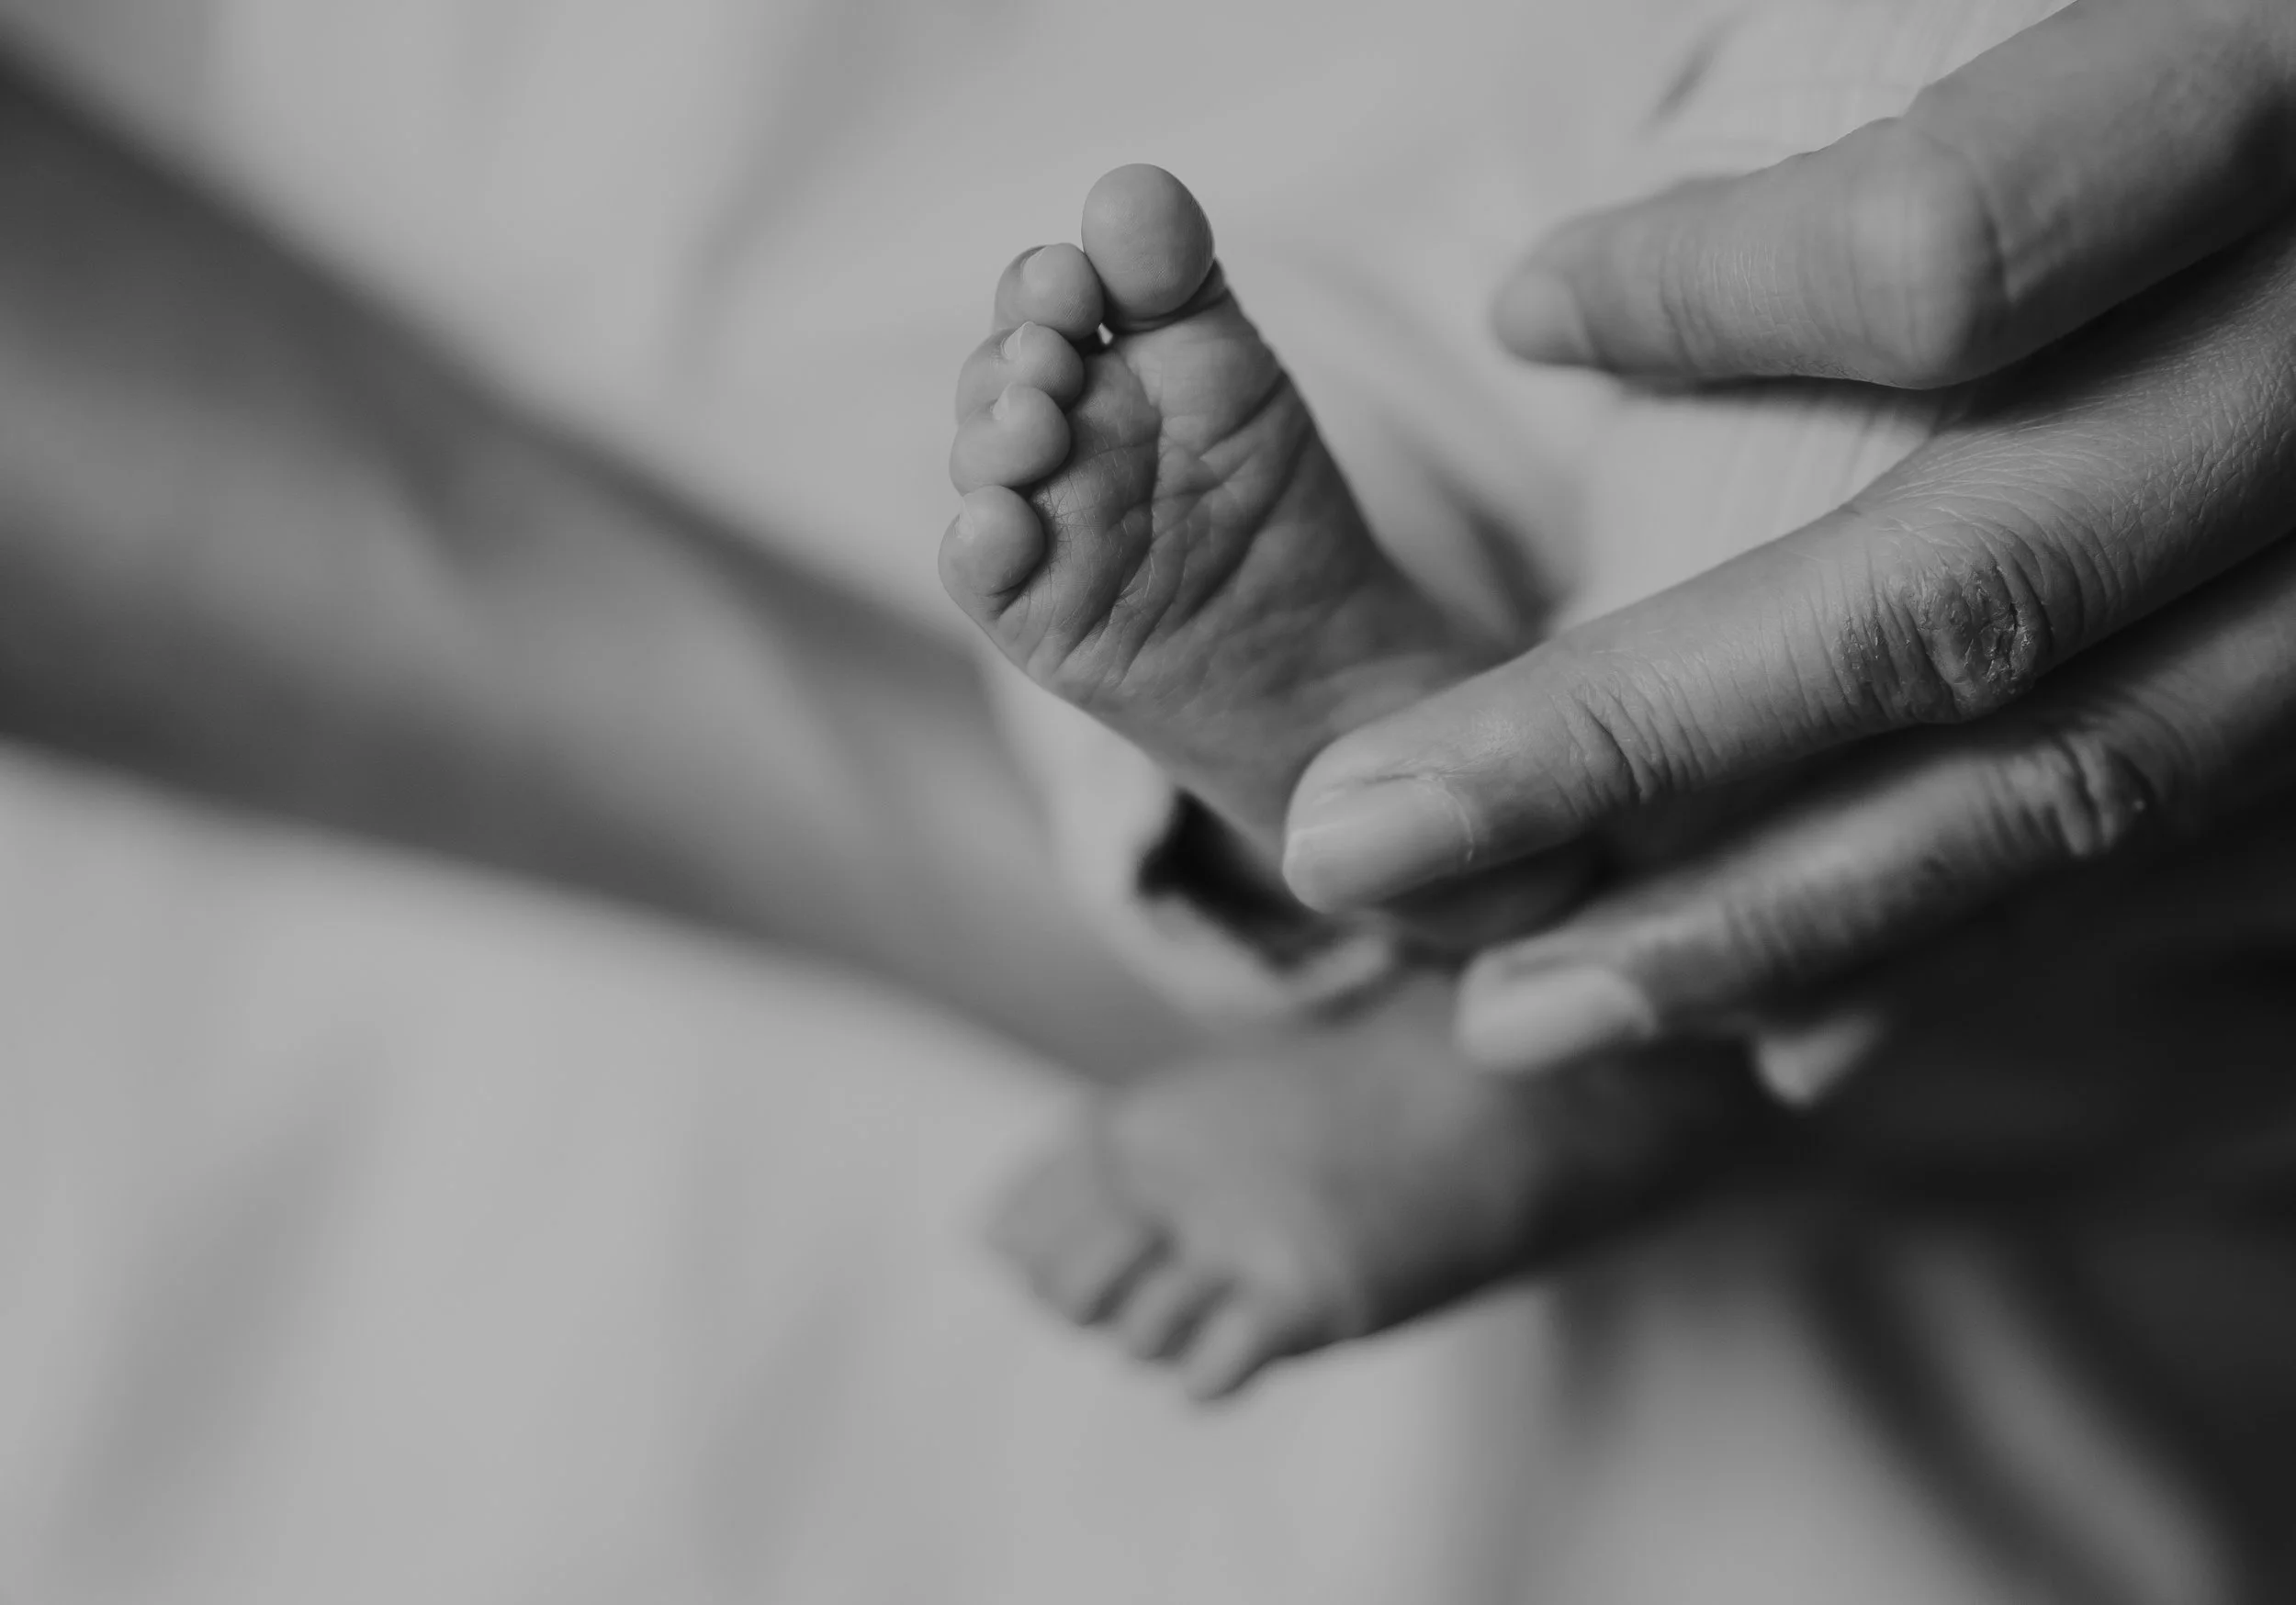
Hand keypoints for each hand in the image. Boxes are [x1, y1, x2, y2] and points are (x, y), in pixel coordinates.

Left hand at [1276, 0, 2295, 1085]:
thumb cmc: (2268, 64)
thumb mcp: (2157, 12)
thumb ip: (1950, 130)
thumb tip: (1562, 300)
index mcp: (2281, 126)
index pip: (1950, 251)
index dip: (1708, 293)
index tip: (1519, 307)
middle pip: (1955, 597)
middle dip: (1617, 748)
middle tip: (1349, 841)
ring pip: (2062, 785)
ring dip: (1765, 926)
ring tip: (1524, 1009)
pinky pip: (2160, 860)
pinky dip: (1955, 952)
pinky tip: (1782, 1032)